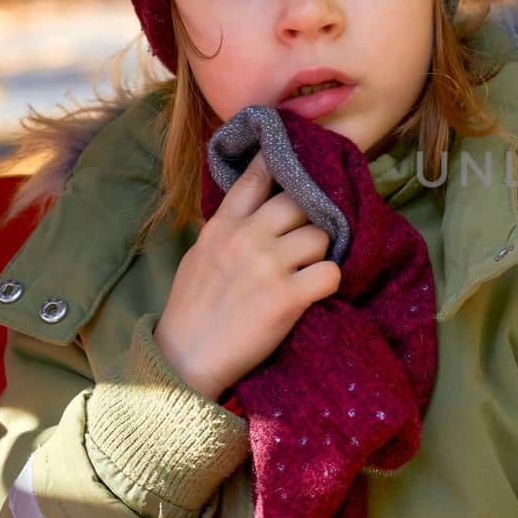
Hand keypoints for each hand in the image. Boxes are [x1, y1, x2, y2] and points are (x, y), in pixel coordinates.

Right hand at [154, 155, 340, 399]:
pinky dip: (329, 282)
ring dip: (320, 253)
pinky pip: (331, 272)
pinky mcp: (287, 297)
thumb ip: (228, 228)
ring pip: (320, 236)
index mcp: (222, 225)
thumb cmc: (193, 309)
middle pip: (300, 201)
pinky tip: (315, 291)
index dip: (280, 162)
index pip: (256, 177)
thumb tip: (256, 207)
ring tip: (307, 271)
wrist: (186, 359)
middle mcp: (246, 238)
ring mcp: (267, 266)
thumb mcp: (201, 255)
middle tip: (307, 239)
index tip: (298, 158)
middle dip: (310, 217)